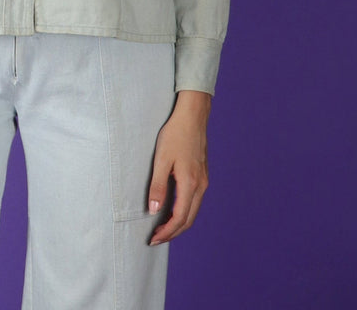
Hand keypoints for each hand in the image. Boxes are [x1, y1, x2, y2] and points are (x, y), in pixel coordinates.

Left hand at [147, 90, 210, 244]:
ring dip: (179, 223)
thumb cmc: (175, 135)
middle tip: (156, 239)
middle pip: (189, 219)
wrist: (192, 116)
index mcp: (190, 184)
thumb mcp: (161, 159)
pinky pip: (195, 201)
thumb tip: (154, 211)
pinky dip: (185, 212)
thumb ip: (158, 186)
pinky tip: (173, 210)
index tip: (153, 239)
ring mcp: (203, 181)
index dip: (167, 232)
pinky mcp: (202, 175)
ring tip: (163, 228)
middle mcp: (200, 186)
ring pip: (193, 211)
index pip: (180, 218)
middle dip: (173, 232)